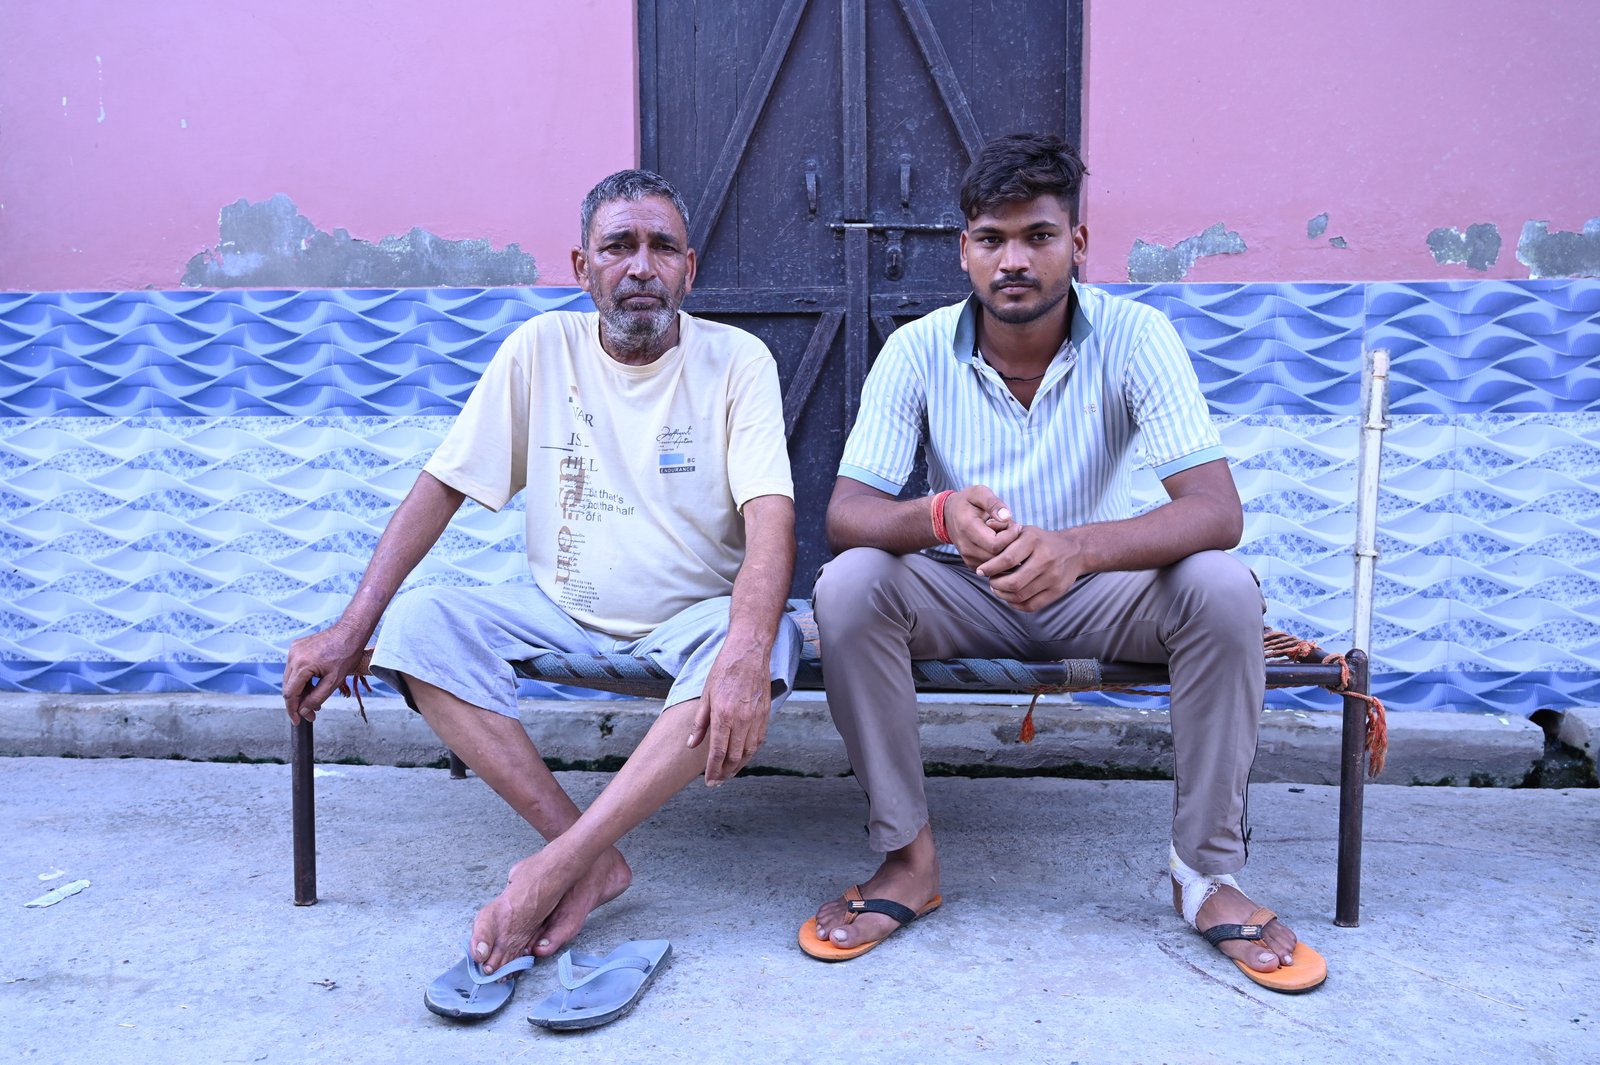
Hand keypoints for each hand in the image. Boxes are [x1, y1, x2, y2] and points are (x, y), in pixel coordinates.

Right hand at [282, 623, 369, 723]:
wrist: (351, 631)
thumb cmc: (346, 653)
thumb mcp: (334, 681)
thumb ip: (317, 698)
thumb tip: (304, 711)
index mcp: (301, 665)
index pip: (290, 694)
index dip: (293, 710)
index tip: (298, 721)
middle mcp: (293, 656)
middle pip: (289, 687)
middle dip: (299, 703)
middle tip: (311, 714)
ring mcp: (294, 650)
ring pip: (291, 678)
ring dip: (301, 692)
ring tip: (315, 702)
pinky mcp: (297, 647)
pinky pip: (295, 668)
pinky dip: (302, 679)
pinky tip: (313, 686)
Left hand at [686, 640, 772, 784]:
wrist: (749, 652)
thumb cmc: (724, 670)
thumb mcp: (705, 695)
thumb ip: (699, 723)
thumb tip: (692, 744)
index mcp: (724, 716)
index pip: (718, 753)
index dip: (713, 770)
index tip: (709, 781)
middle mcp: (742, 720)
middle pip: (735, 757)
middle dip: (725, 773)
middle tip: (717, 781)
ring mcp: (756, 718)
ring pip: (749, 752)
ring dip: (739, 766)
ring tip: (729, 772)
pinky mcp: (765, 715)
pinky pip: (759, 741)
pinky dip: (750, 753)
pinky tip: (743, 757)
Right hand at [945, 485, 1020, 568]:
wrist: (948, 516)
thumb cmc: (967, 502)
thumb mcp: (979, 493)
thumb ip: (993, 503)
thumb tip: (1007, 517)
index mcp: (967, 528)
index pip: (996, 544)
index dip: (1010, 535)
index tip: (1014, 523)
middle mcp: (966, 547)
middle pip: (998, 556)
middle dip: (1010, 543)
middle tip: (1012, 529)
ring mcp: (968, 558)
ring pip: (997, 563)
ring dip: (1006, 550)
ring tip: (1004, 534)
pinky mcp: (972, 565)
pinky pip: (993, 567)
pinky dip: (1000, 556)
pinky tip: (999, 543)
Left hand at [976, 524, 1084, 611]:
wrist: (1075, 551)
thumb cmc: (1042, 541)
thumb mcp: (1025, 530)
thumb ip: (1004, 529)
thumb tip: (987, 526)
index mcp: (1034, 541)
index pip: (1007, 559)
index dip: (990, 568)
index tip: (980, 570)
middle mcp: (1045, 559)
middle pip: (1013, 582)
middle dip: (995, 584)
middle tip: (990, 581)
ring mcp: (1053, 577)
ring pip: (1020, 596)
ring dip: (1003, 595)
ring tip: (998, 588)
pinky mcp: (1057, 591)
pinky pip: (1031, 605)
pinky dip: (1016, 604)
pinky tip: (1010, 597)